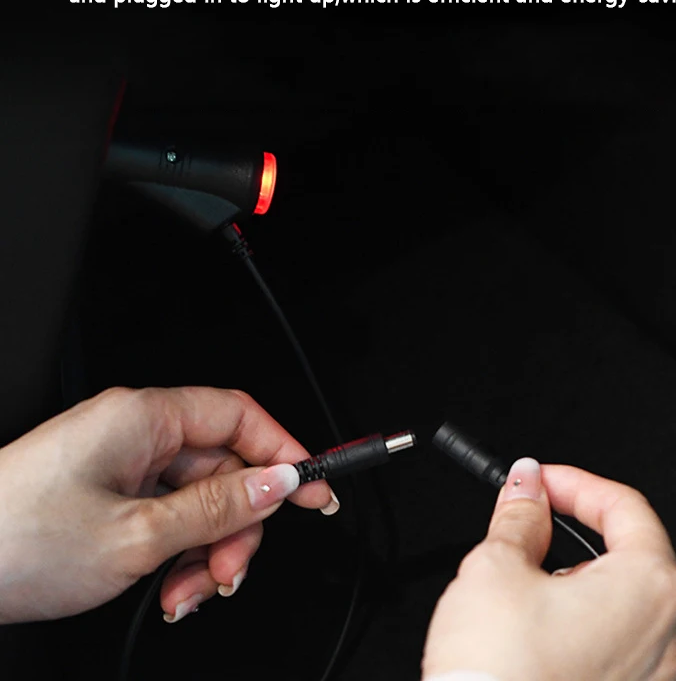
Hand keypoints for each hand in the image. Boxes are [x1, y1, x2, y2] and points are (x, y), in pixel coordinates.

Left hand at [0, 386, 337, 623]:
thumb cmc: (16, 541)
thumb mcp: (137, 534)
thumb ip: (218, 508)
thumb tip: (278, 484)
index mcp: (144, 417)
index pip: (239, 416)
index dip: (283, 452)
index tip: (313, 490)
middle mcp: (136, 432)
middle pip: (222, 467)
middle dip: (235, 525)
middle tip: (230, 570)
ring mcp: (122, 464)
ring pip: (197, 499)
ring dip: (205, 550)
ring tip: (187, 593)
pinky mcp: (110, 493)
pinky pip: (167, 515)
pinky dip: (177, 554)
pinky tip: (166, 588)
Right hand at [421, 459, 675, 680]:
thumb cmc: (498, 674)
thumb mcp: (496, 569)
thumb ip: (520, 517)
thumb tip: (527, 486)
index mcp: (645, 588)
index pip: (625, 508)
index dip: (575, 484)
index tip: (542, 484)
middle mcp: (671, 639)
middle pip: (661, 560)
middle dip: (609, 538)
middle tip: (555, 536)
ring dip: (640, 599)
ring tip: (586, 596)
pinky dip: (652, 651)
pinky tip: (608, 647)